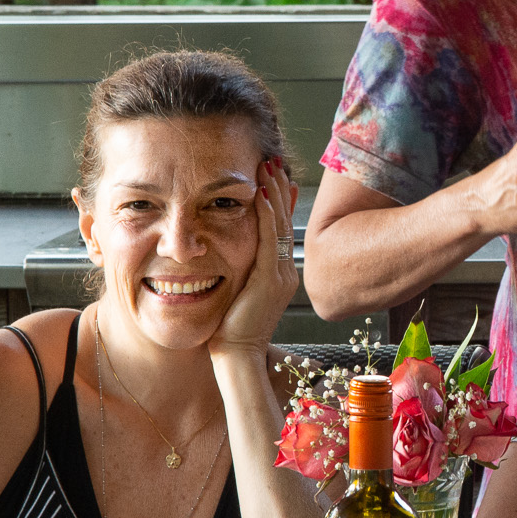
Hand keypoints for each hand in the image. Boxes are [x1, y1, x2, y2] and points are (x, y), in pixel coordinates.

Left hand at [215, 158, 299, 353]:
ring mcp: (281, 275)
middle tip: (273, 161)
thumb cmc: (230, 332)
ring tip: (268, 167)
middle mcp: (286, 271)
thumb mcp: (238, 294)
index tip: (271, 176)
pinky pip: (269, 239)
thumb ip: (241, 272)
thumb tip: (230, 253)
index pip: (280, 229)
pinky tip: (260, 194)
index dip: (278, 200)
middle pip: (285, 220)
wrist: (237, 356)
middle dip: (279, 188)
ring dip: (274, 193)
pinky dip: (266, 214)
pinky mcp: (270, 279)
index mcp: (280, 274)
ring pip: (280, 224)